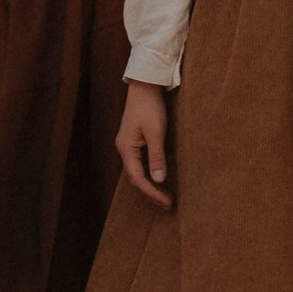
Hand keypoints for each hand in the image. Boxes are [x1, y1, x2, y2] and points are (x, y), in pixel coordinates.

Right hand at [116, 83, 172, 207]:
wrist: (144, 86)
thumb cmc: (149, 107)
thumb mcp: (156, 132)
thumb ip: (157, 157)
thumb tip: (159, 180)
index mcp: (126, 149)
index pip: (138, 179)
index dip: (152, 193)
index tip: (167, 202)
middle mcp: (124, 150)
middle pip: (136, 178)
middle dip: (151, 193)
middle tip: (168, 205)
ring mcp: (128, 146)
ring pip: (138, 172)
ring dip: (151, 185)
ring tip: (165, 196)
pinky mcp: (135, 141)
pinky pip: (141, 164)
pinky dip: (150, 174)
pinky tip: (159, 179)